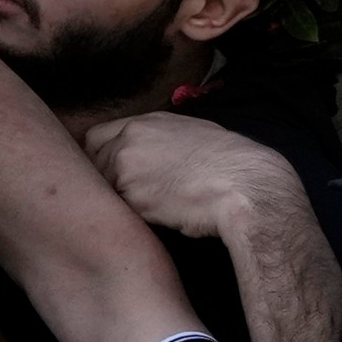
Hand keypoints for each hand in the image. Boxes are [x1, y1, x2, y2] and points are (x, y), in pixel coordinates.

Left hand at [81, 112, 299, 240]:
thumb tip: (154, 151)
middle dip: (102, 180)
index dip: (100, 158)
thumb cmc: (233, 166)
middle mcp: (130, 139)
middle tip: (122, 197)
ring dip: (116, 199)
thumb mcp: (194, 134)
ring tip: (146, 210)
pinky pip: (118, 208)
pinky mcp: (134, 197)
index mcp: (146, 122)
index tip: (109, 174)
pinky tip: (154, 220)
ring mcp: (128, 167)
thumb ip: (162, 139)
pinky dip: (130, 216)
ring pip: (103, 187)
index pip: (97, 137)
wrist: (249, 188)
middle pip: (92, 162)